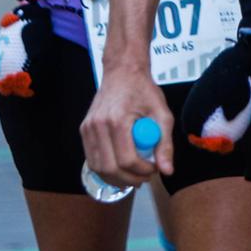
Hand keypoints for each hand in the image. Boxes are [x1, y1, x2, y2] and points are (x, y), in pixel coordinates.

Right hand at [80, 58, 175, 185]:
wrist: (122, 72)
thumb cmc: (143, 90)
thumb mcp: (162, 113)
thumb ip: (165, 143)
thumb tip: (167, 171)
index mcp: (118, 120)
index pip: (127, 159)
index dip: (142, 171)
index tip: (154, 170)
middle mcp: (98, 125)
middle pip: (110, 168)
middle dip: (130, 179)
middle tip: (145, 177)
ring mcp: (88, 128)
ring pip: (97, 168)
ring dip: (116, 178)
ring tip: (133, 176)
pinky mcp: (84, 130)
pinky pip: (91, 159)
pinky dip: (105, 169)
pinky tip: (119, 168)